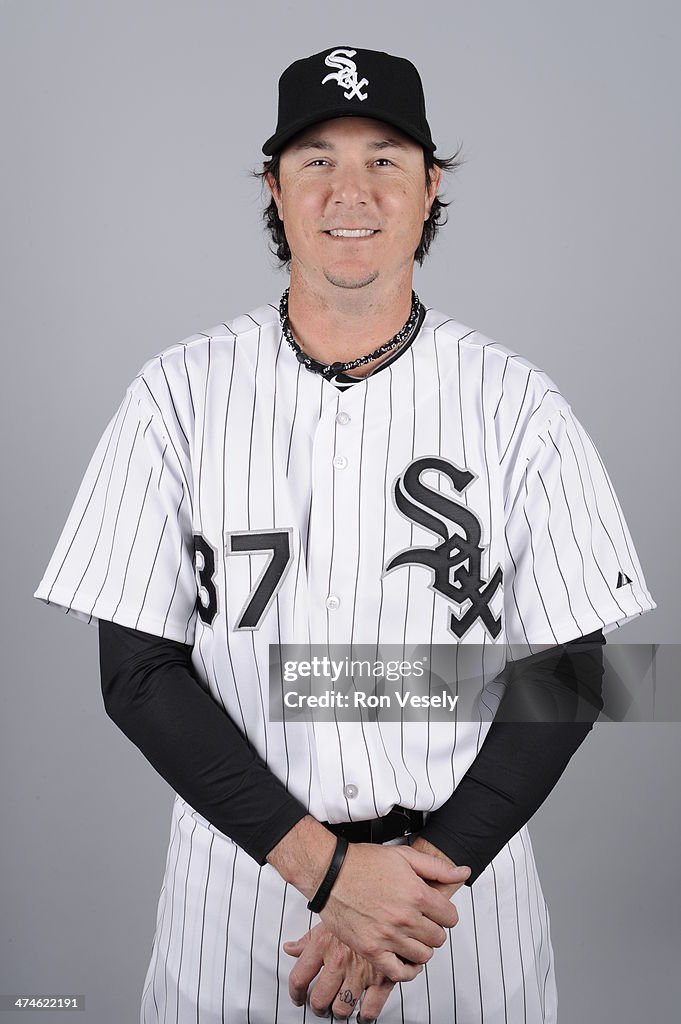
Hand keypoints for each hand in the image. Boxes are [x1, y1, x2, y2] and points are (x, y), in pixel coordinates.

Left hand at [283, 921, 405, 1020]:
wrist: (389, 905)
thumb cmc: (359, 910)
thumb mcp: (329, 921)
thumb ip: (308, 940)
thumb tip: (290, 949)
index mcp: (323, 945)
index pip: (299, 978)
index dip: (296, 993)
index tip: (298, 997)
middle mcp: (339, 960)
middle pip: (319, 999)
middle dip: (318, 1006)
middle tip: (320, 1005)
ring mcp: (360, 972)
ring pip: (341, 1009)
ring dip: (339, 1012)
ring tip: (340, 1008)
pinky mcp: (382, 979)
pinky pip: (369, 1010)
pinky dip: (364, 1016)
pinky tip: (362, 1013)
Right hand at [318, 842, 469, 981]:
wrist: (330, 873)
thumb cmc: (363, 862)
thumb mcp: (404, 856)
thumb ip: (436, 867)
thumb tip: (462, 872)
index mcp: (417, 893)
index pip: (450, 917)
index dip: (445, 914)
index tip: (436, 912)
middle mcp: (405, 917)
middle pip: (438, 938)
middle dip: (433, 930)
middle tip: (422, 923)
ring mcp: (388, 936)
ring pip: (423, 956)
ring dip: (421, 948)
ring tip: (411, 937)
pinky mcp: (371, 949)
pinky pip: (399, 972)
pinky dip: (406, 970)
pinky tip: (404, 959)